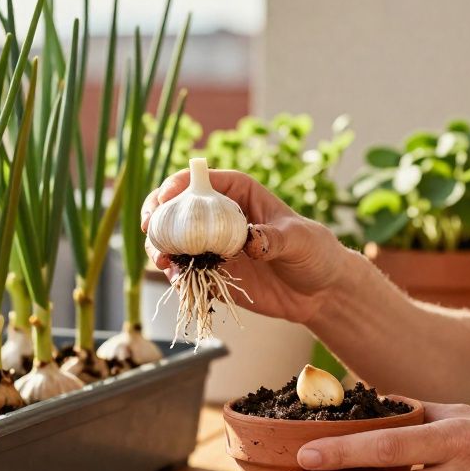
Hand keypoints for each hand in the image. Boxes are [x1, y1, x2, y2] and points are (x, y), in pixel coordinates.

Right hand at [140, 168, 350, 324]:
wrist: (319, 291)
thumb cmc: (314, 251)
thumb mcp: (299, 239)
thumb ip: (274, 238)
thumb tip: (250, 241)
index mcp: (238, 193)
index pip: (201, 180)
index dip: (178, 185)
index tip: (165, 198)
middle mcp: (219, 216)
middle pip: (176, 207)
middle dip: (157, 214)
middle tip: (150, 229)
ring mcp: (212, 246)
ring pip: (173, 240)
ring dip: (160, 247)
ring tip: (162, 260)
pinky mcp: (211, 273)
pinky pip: (184, 271)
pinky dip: (175, 275)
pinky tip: (177, 280)